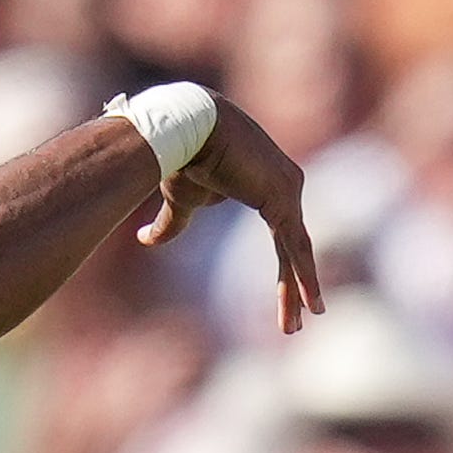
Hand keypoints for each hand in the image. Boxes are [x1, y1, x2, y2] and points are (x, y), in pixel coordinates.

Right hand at [139, 97, 323, 332]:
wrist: (181, 127)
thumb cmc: (180, 156)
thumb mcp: (181, 199)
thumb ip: (172, 223)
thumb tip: (144, 239)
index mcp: (269, 186)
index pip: (282, 237)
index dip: (284, 270)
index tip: (289, 300)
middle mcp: (286, 186)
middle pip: (293, 247)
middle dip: (294, 287)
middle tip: (296, 324)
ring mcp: (288, 189)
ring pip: (296, 252)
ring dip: (299, 292)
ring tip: (298, 325)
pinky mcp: (282, 196)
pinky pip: (295, 246)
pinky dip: (302, 276)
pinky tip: (308, 303)